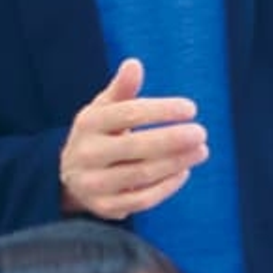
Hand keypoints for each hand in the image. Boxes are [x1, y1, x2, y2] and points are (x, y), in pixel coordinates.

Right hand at [60, 59, 207, 221]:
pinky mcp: (105, 207)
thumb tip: (134, 64)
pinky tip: (184, 171)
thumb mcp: (104, 109)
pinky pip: (142, 199)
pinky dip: (167, 187)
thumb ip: (122, 89)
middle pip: (135, 146)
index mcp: (87, 123)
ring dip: (176, 162)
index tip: (191, 108)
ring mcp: (94, 183)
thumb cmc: (98, 135)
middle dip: (172, 140)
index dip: (162, 111)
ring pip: (142, 174)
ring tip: (201, 151)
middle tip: (201, 133)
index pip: (128, 113)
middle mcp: (87, 154)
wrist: (71, 177)